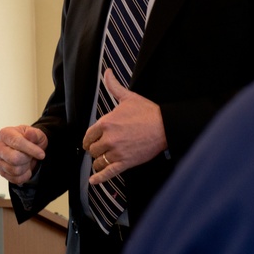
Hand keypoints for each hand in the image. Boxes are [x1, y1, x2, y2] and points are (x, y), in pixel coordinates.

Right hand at [0, 125, 46, 184]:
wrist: (29, 149)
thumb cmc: (30, 140)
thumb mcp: (37, 134)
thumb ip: (34, 134)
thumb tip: (30, 133)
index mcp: (5, 134)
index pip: (17, 142)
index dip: (30, 149)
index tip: (41, 154)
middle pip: (14, 159)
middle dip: (27, 158)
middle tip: (31, 155)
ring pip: (15, 170)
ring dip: (26, 167)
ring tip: (27, 160)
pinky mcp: (2, 172)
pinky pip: (15, 179)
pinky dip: (24, 175)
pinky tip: (26, 167)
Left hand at [83, 69, 166, 184]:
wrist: (164, 126)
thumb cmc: (147, 111)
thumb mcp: (128, 97)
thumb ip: (114, 86)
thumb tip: (107, 72)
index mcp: (106, 123)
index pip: (88, 135)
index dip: (89, 139)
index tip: (91, 141)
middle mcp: (108, 138)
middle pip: (92, 149)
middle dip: (95, 149)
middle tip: (100, 149)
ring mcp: (117, 152)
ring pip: (98, 161)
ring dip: (99, 161)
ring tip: (102, 160)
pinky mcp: (125, 163)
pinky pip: (108, 173)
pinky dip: (98, 178)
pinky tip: (93, 181)